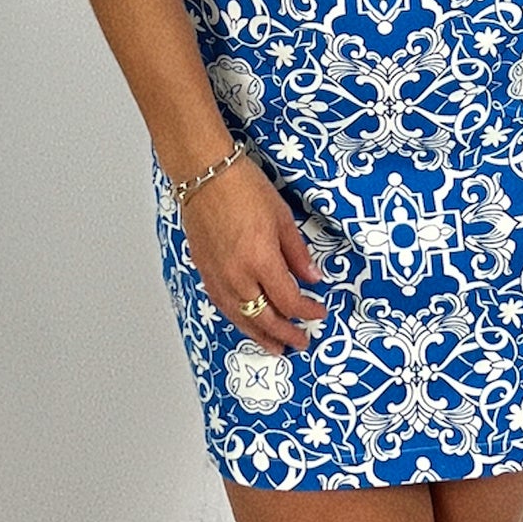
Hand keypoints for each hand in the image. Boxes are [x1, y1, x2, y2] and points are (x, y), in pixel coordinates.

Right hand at [177, 156, 327, 355]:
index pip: (289, 301)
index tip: (318, 312)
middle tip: (299, 342)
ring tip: (274, 347)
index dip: (307, 312)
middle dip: (285, 333)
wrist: (203, 174)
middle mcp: (237, 275)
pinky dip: (238, 318)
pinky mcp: (205, 270)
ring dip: (259, 335)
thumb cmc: (243, 187)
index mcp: (260, 260)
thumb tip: (312, 278)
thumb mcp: (282, 217)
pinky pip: (223, 305)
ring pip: (240, 317)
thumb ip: (298, 254)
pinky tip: (246, 322)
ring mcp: (218, 275)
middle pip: (264, 318)